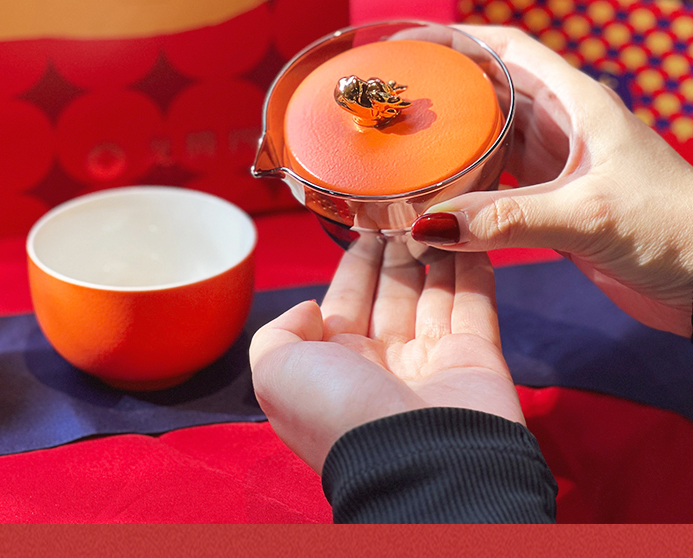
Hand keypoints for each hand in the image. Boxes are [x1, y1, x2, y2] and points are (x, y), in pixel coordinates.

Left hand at [249, 239, 522, 473]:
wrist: (418, 466)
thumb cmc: (339, 417)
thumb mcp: (275, 373)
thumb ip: (278, 332)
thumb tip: (311, 307)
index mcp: (333, 366)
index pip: (344, 302)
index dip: (354, 266)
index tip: (367, 228)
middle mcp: (380, 365)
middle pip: (390, 295)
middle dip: (395, 255)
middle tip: (405, 214)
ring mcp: (430, 364)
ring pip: (433, 296)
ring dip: (434, 257)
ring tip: (435, 216)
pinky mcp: (476, 361)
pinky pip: (475, 305)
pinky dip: (473, 271)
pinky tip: (468, 237)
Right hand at [411, 25, 692, 337]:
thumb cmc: (674, 228)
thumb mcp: (589, 214)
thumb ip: (508, 218)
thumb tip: (430, 224)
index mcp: (577, 105)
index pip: (508, 51)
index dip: (457, 41)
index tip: (408, 47)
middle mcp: (563, 129)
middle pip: (488, 95)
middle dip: (441, 95)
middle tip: (390, 108)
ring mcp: (557, 169)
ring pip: (489, 143)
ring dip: (450, 147)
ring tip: (402, 152)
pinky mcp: (553, 206)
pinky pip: (496, 188)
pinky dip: (465, 191)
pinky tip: (437, 203)